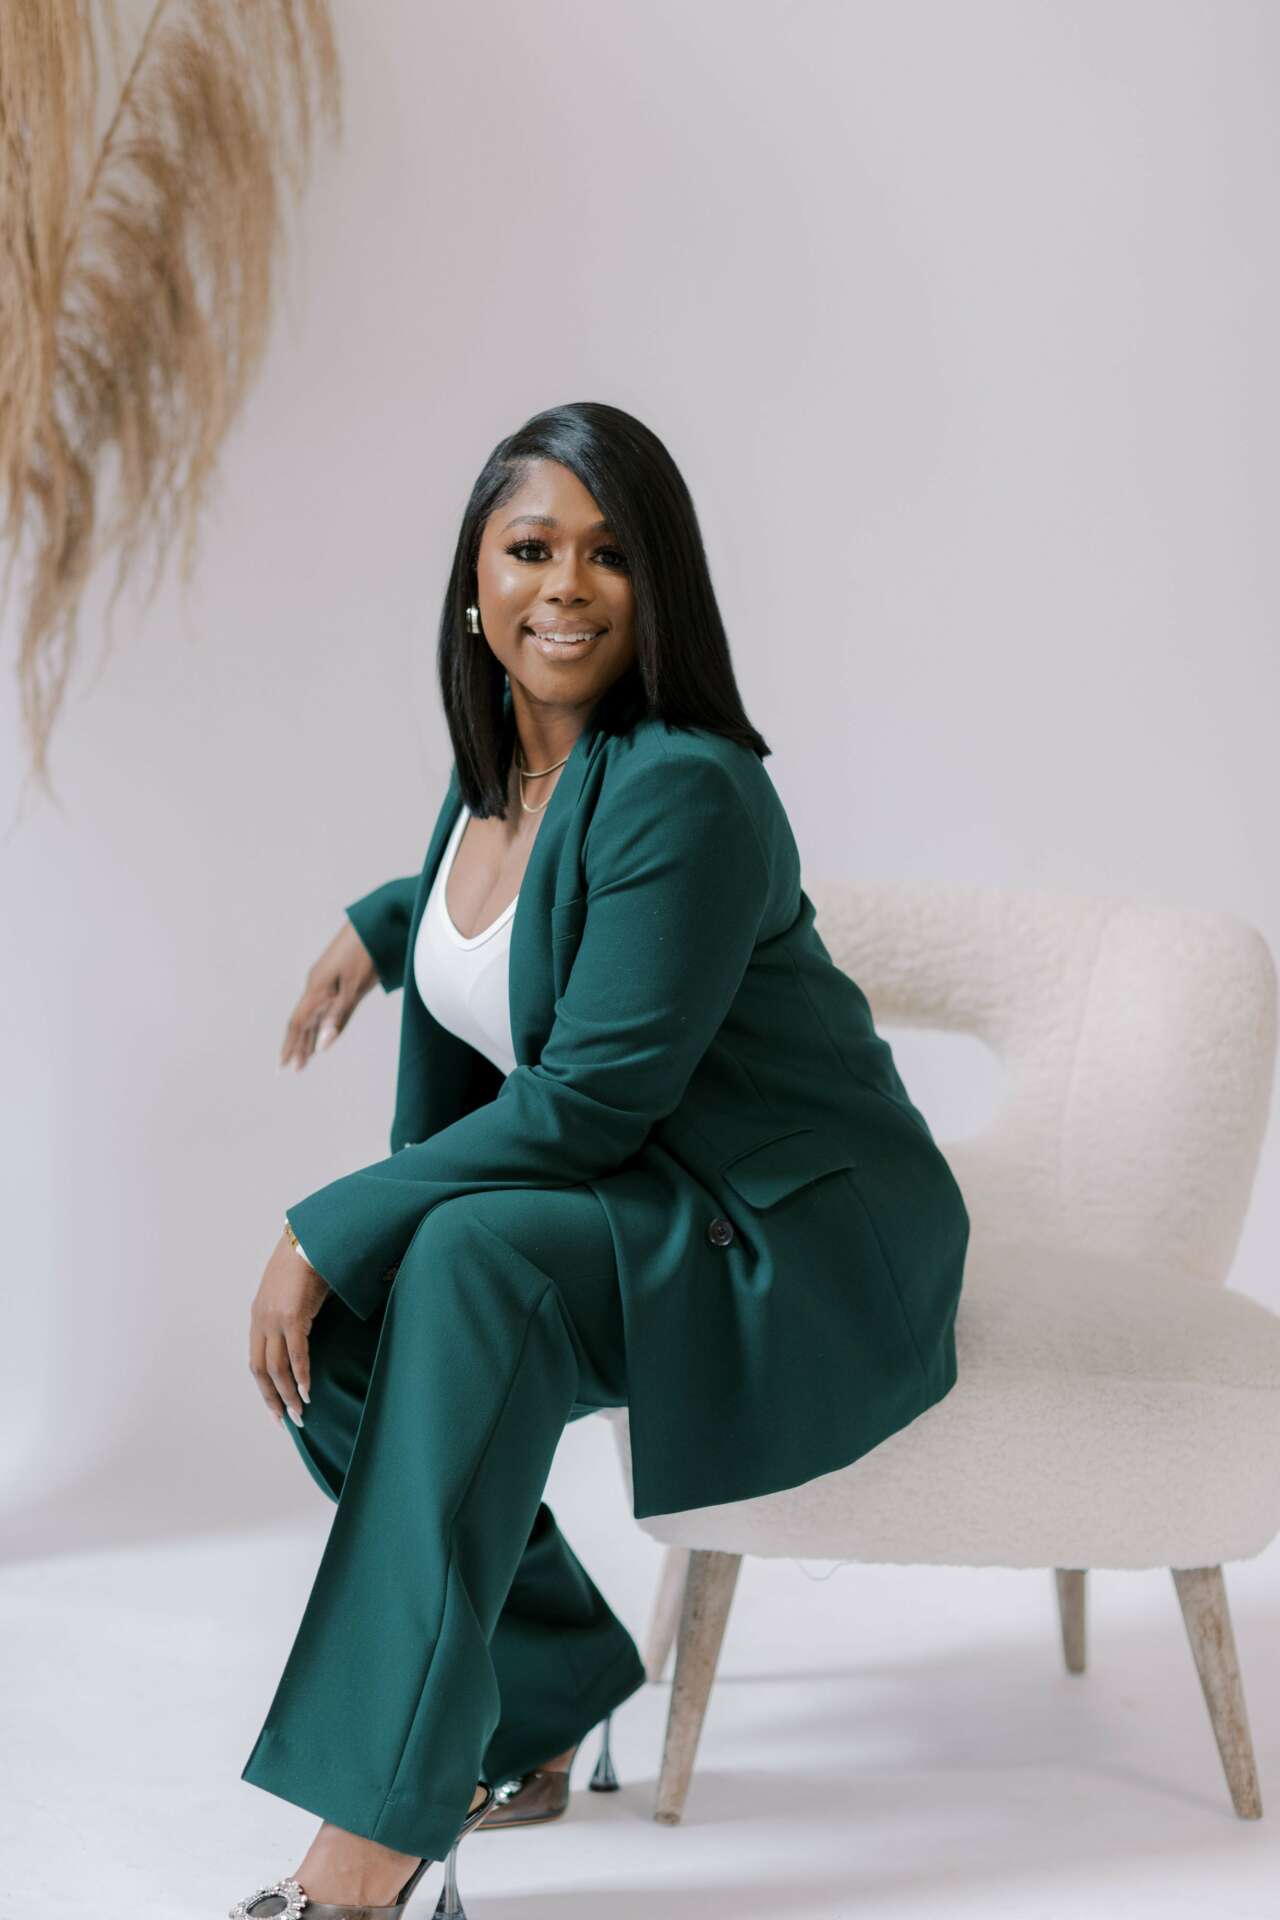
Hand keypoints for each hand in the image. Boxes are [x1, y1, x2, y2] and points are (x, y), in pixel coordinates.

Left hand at [250, 1232, 332, 1426]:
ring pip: (276, 1368)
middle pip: (261, 1370)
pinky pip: (296, 1354)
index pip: (256, 1361)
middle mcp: (261, 1320)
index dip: (264, 1387)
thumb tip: (306, 1336)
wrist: (311, 1237)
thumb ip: (293, 1315)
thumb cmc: (308, 1261)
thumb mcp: (293, 1292)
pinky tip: (307, 1391)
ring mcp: (275, 1318)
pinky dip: (301, 1376)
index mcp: (258, 1315)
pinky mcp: (292, 1315)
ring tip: (300, 1413)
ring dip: (288, 1394)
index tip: (276, 1407)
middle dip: (272, 1398)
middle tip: (286, 1420)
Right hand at [281, 918, 377, 1070]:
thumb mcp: (355, 988)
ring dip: (308, 1035)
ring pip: (313, 1013)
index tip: (285, 1066)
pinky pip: (323, 1005)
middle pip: (303, 1020)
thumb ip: (339, 1017)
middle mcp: (317, 984)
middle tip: (292, 1068)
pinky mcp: (338, 976)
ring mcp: (327, 979)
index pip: (299, 1023)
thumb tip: (322, 1047)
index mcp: (318, 988)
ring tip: (304, 1055)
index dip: (292, 1046)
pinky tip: (321, 1028)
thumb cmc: (367, 953)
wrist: (379, 922)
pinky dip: (320, 1021)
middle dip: (297, 1045)